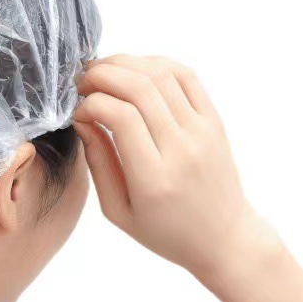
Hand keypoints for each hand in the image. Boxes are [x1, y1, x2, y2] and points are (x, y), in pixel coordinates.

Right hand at [72, 54, 280, 278]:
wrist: (224, 238)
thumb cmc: (165, 231)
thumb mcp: (118, 210)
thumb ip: (98, 162)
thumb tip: (82, 120)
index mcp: (154, 178)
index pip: (120, 116)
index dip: (90, 104)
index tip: (78, 114)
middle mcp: (182, 148)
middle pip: (139, 87)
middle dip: (101, 75)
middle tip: (81, 83)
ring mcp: (202, 131)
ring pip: (161, 74)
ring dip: (124, 63)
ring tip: (102, 73)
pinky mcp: (214, 120)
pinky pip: (185, 75)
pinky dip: (154, 63)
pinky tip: (134, 71)